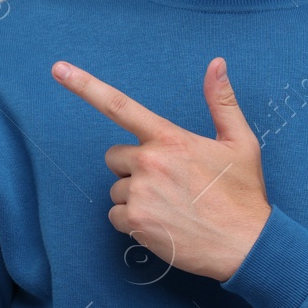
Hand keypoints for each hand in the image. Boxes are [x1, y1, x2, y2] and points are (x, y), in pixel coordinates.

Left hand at [51, 57, 271, 281]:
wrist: (248, 245)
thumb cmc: (243, 194)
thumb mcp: (240, 142)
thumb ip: (222, 101)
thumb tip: (216, 63)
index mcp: (170, 138)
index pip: (120, 106)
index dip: (85, 85)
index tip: (58, 70)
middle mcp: (150, 162)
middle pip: (115, 157)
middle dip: (134, 168)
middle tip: (168, 183)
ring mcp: (140, 193)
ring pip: (117, 189)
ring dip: (135, 197)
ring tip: (170, 207)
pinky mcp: (136, 222)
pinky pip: (116, 216)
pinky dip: (133, 222)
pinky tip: (162, 224)